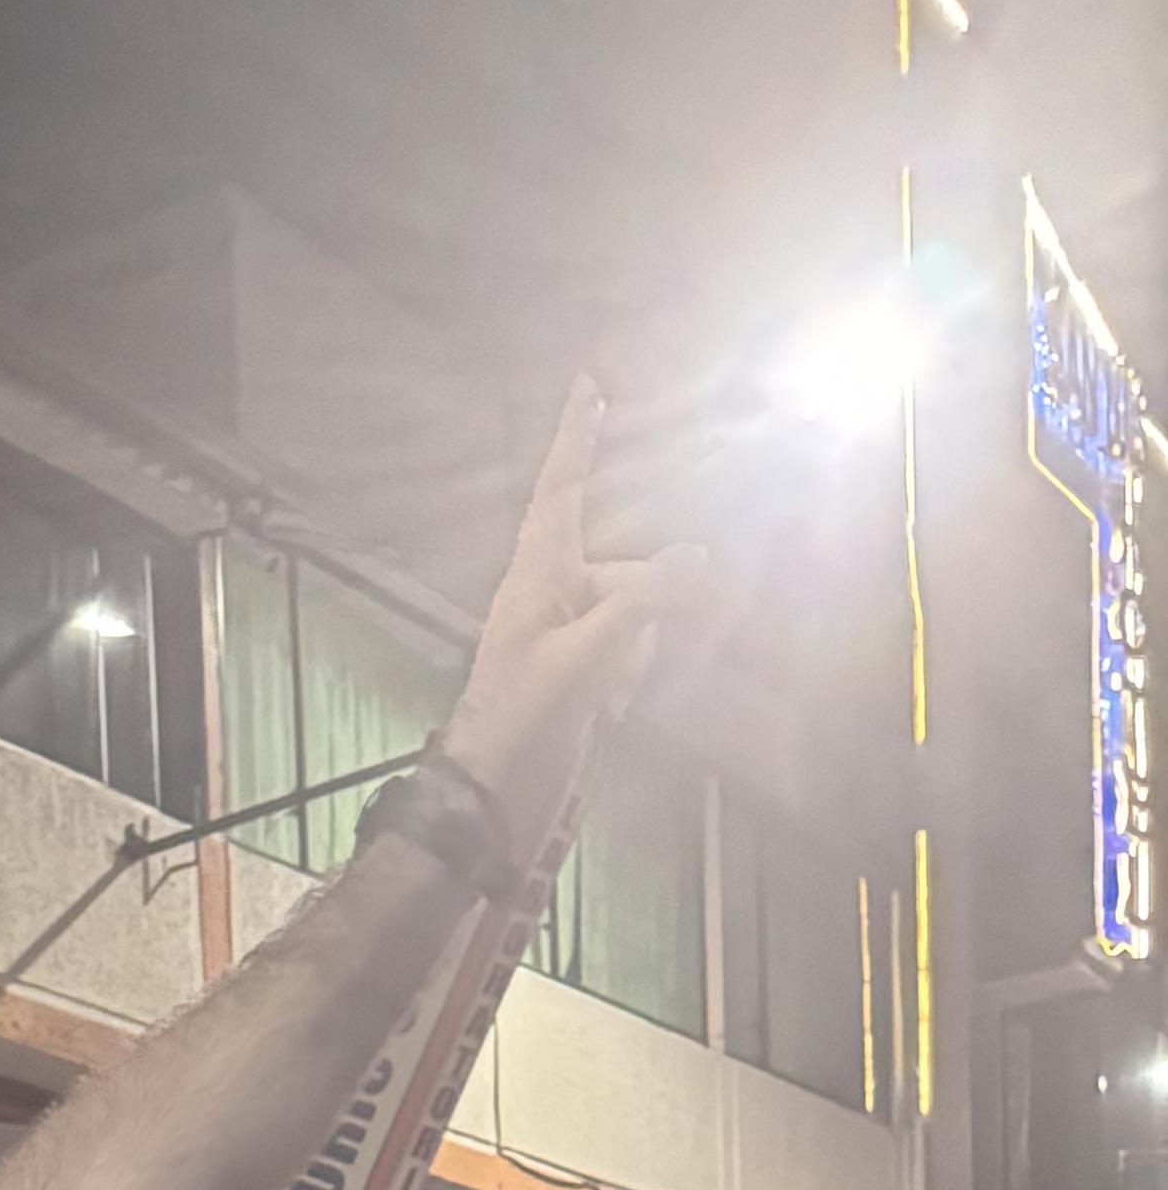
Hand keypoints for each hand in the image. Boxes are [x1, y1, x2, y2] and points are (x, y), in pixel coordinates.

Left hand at [439, 386, 705, 853]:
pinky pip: (627, 654)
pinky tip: (613, 712)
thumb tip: (697, 558)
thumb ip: (644, 600)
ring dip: (638, 652)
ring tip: (611, 696)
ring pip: (636, 615)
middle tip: (626, 662)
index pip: (562, 491)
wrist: (492, 801)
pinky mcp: (577, 675)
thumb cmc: (524, 722)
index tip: (589, 389)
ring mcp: (567, 636)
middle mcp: (552, 596)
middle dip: (648, 607)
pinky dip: (629, 677)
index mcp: (538, 576)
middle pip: (627, 569)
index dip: (578, 440)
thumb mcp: (587, 655)